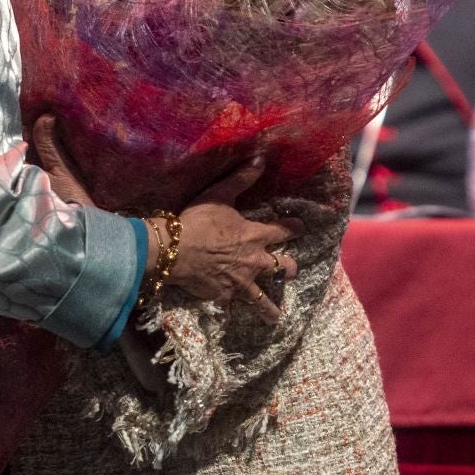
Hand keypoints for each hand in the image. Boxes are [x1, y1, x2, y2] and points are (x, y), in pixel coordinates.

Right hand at [33, 117, 300, 323]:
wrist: (173, 251)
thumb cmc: (195, 220)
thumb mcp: (219, 195)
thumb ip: (241, 178)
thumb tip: (261, 158)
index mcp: (256, 235)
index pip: (282, 231)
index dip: (292, 228)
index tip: (301, 227)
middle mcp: (254, 262)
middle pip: (281, 267)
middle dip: (288, 267)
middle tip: (292, 268)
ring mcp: (239, 282)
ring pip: (261, 299)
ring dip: (270, 306)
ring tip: (275, 317)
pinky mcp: (222, 296)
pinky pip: (231, 301)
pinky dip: (232, 304)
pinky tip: (231, 308)